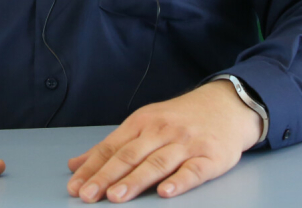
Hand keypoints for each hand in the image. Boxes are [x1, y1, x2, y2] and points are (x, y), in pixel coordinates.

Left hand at [65, 80, 261, 201]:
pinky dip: (178, 182)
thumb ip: (112, 146)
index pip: (111, 147)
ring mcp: (186, 143)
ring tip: (116, 197)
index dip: (92, 168)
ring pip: (157, 163)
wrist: (226, 105)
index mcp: (142, 122)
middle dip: (107, 177)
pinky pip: (193, 171)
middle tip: (88, 195)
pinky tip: (165, 193)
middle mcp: (161, 131)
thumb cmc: (180, 119)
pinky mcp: (210, 157)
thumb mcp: (144, 123)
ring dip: (135, 181)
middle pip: (130, 156)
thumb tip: (76, 164)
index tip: (75, 187)